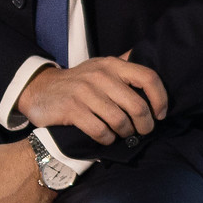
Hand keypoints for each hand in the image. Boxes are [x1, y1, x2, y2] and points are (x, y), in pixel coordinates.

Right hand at [15, 52, 167, 145]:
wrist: (42, 88)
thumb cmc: (80, 82)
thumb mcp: (102, 67)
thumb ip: (125, 67)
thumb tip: (154, 63)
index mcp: (113, 64)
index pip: (148, 78)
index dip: (160, 99)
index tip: (160, 114)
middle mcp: (101, 76)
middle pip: (137, 105)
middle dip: (145, 124)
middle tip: (143, 131)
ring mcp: (85, 92)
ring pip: (120, 121)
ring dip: (125, 133)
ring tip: (123, 134)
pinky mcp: (72, 109)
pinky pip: (100, 130)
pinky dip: (108, 139)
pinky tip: (107, 138)